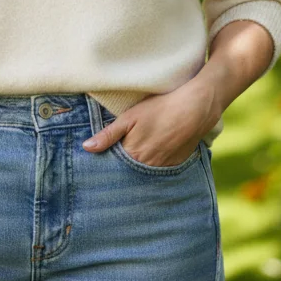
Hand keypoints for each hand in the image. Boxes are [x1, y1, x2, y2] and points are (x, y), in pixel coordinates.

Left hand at [82, 80, 216, 166]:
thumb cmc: (159, 108)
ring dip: (139, 167)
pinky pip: (161, 170)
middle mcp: (147, 166)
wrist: (194, 108)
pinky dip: (155, 166)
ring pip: (145, 172)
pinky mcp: (176, 164)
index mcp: (132, 155)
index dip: (107, 163)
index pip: (114, 166)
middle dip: (122, 168)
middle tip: (118, 160)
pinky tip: (154, 154)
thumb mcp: (129, 117)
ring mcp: (163, 167)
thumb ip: (108, 135)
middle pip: (129, 171)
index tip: (100, 162)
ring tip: (137, 156)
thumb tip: (86, 148)